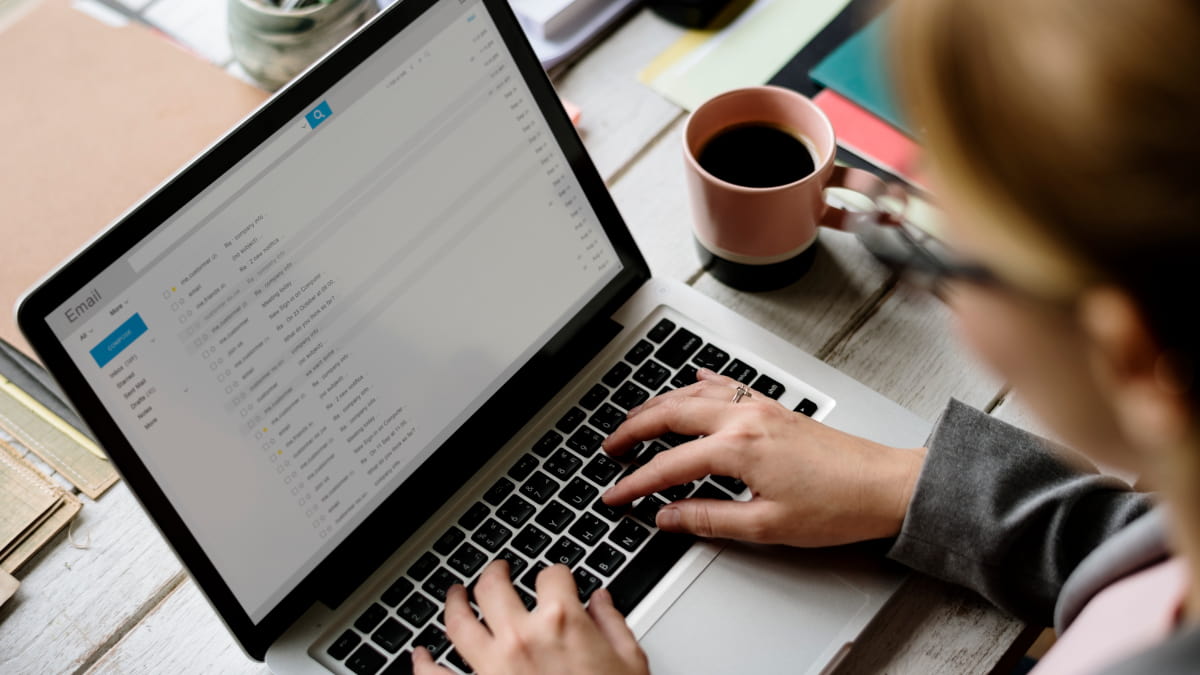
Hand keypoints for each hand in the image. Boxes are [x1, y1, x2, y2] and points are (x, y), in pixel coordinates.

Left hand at [413, 561, 648, 674]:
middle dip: (495, 572)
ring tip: (455, 594)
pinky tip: (419, 655)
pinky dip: (422, 665)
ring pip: (458, 623)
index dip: (556, 574)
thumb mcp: (630, 663)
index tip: (557, 579)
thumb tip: (602, 602)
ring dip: (453, 602)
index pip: (552, 575)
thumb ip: (613, 624)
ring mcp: (492, 667)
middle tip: (497, 570)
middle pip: (493, 586)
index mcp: (562, 622)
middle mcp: (521, 638)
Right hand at [601, 369, 925, 546]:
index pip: (668, 466)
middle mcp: (744, 419)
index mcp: (738, 449)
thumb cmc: (838, 507)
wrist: (886, 486)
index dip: (635, 483)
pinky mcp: (774, 407)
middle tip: (609, 448)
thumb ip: (708, 519)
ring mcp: (760, 407)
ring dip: (657, 404)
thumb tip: (667, 517)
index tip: (614, 495)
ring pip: (692, 394)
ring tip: (634, 420)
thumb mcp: (766, 526)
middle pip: (670, 414)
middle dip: (632, 429)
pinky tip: (691, 382)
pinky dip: (698, 384)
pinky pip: (725, 385)